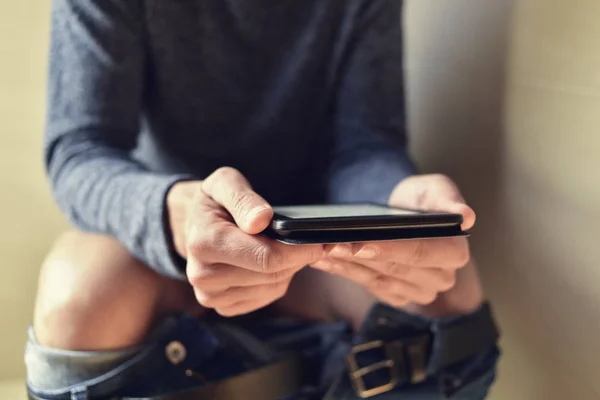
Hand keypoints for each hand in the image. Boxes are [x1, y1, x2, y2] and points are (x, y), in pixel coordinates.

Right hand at [167, 167, 323, 315]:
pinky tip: (271, 263)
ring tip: (287, 247)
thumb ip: (243, 198)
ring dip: (288, 268)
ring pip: (272, 287)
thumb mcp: (224, 183)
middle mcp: (203, 275)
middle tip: (313, 241)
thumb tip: (261, 219)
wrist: (194, 225)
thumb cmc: (214, 202)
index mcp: (204, 243)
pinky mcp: (223, 306)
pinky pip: (266, 296)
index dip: (299, 250)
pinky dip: (277, 280)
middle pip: (272, 274)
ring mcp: (211, 296)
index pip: (265, 257)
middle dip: (297, 257)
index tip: (321, 240)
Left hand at [312, 174, 474, 308]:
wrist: (404, 213)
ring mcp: (419, 291)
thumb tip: (465, 216)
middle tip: (328, 244)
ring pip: (377, 279)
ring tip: (321, 250)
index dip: (390, 249)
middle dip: (359, 256)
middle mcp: (441, 277)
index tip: (361, 243)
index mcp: (454, 251)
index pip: (420, 252)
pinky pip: (369, 286)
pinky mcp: (398, 296)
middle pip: (394, 268)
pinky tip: (324, 261)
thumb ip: (448, 199)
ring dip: (346, 266)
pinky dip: (344, 272)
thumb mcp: (434, 188)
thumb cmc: (420, 198)